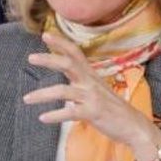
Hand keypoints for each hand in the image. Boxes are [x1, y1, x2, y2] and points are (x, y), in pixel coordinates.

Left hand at [22, 32, 160, 158]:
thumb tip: (65, 73)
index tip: (45, 34)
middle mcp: (91, 83)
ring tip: (26, 99)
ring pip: (63, 91)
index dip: (61, 43)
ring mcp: (92, 97)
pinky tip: (42, 118)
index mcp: (91, 75)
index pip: (75, 53)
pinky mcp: (93, 113)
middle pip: (68, 65)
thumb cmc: (112, 108)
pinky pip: (70, 112)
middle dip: (49, 59)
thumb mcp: (97, 89)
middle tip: (30, 57)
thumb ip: (81, 80)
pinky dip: (55, 115)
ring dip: (42, 94)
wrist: (134, 126)